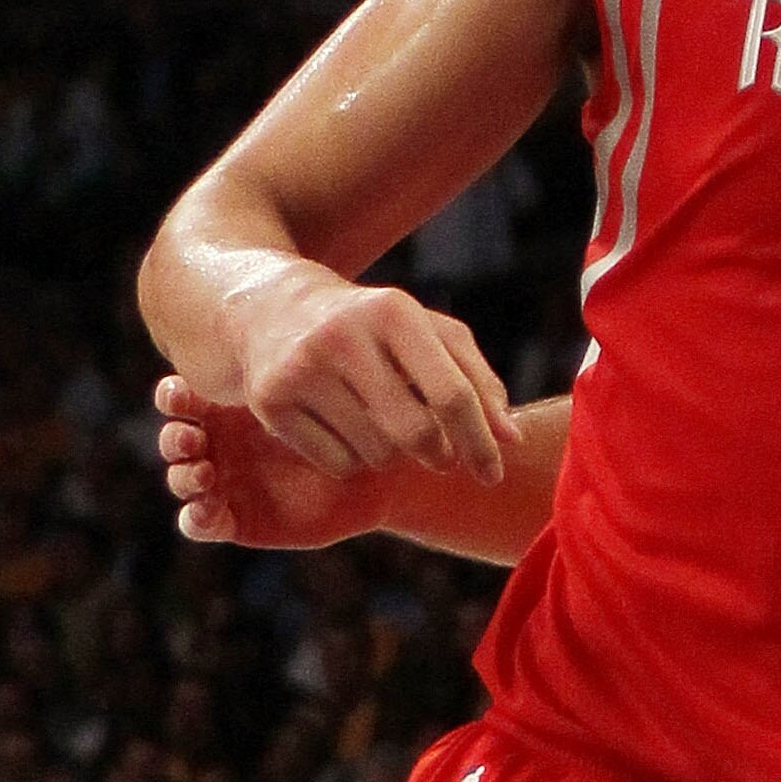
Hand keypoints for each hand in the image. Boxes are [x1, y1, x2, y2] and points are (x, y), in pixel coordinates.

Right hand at [157, 379, 401, 554]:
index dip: (172, 397)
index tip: (179, 391)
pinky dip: (196, 519)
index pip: (181, 398)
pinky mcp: (233, 520)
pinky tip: (210, 511)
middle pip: (174, 438)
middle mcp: (221, 444)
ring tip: (205, 473)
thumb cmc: (356, 423)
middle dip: (174, 439)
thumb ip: (303, 371)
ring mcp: (224, 482)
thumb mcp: (332, 389)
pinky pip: (197, 523)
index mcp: (230, 407)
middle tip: (193, 438)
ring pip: (180, 479)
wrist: (372, 477)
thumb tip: (269, 321)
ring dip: (183, 477)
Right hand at [226, 263, 509, 493]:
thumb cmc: (371, 327)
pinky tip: (343, 429)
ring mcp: (302, 368)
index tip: (493, 473)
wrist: (271, 308)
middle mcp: (344, 336)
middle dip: (438, 455)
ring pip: (376, 454)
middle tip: (438, 454)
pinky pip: (336, 464)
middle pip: (416, 433)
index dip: (480, 442)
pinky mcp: (270, 400)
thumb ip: (476, 379)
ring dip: (391, 455)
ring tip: (379, 424)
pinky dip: (351, 460)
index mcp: (393, 311)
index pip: (452, 394)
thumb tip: (510, 439)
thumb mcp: (426, 333)